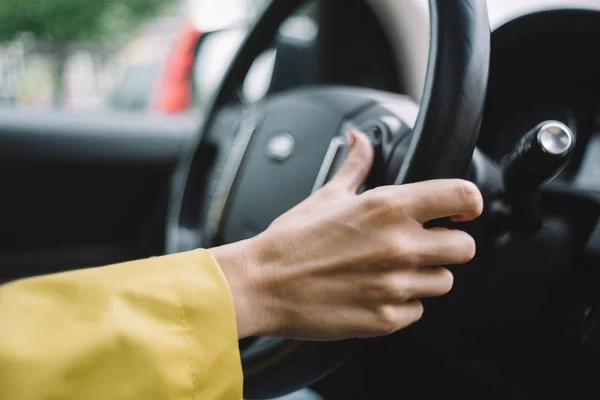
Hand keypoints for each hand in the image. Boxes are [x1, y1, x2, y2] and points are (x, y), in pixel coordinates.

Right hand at [210, 131, 482, 339]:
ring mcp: (395, 285)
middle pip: (466, 248)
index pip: (462, 196)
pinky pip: (417, 311)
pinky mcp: (386, 319)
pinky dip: (403, 303)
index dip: (467, 203)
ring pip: (443, 281)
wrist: (263, 284)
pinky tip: (376, 292)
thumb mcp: (326, 196)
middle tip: (423, 244)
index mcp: (388, 207)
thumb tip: (361, 140)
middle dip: (449, 245)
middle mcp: (400, 246)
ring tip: (391, 270)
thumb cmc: (291, 240)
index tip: (459, 210)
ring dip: (425, 276)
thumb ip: (355, 166)